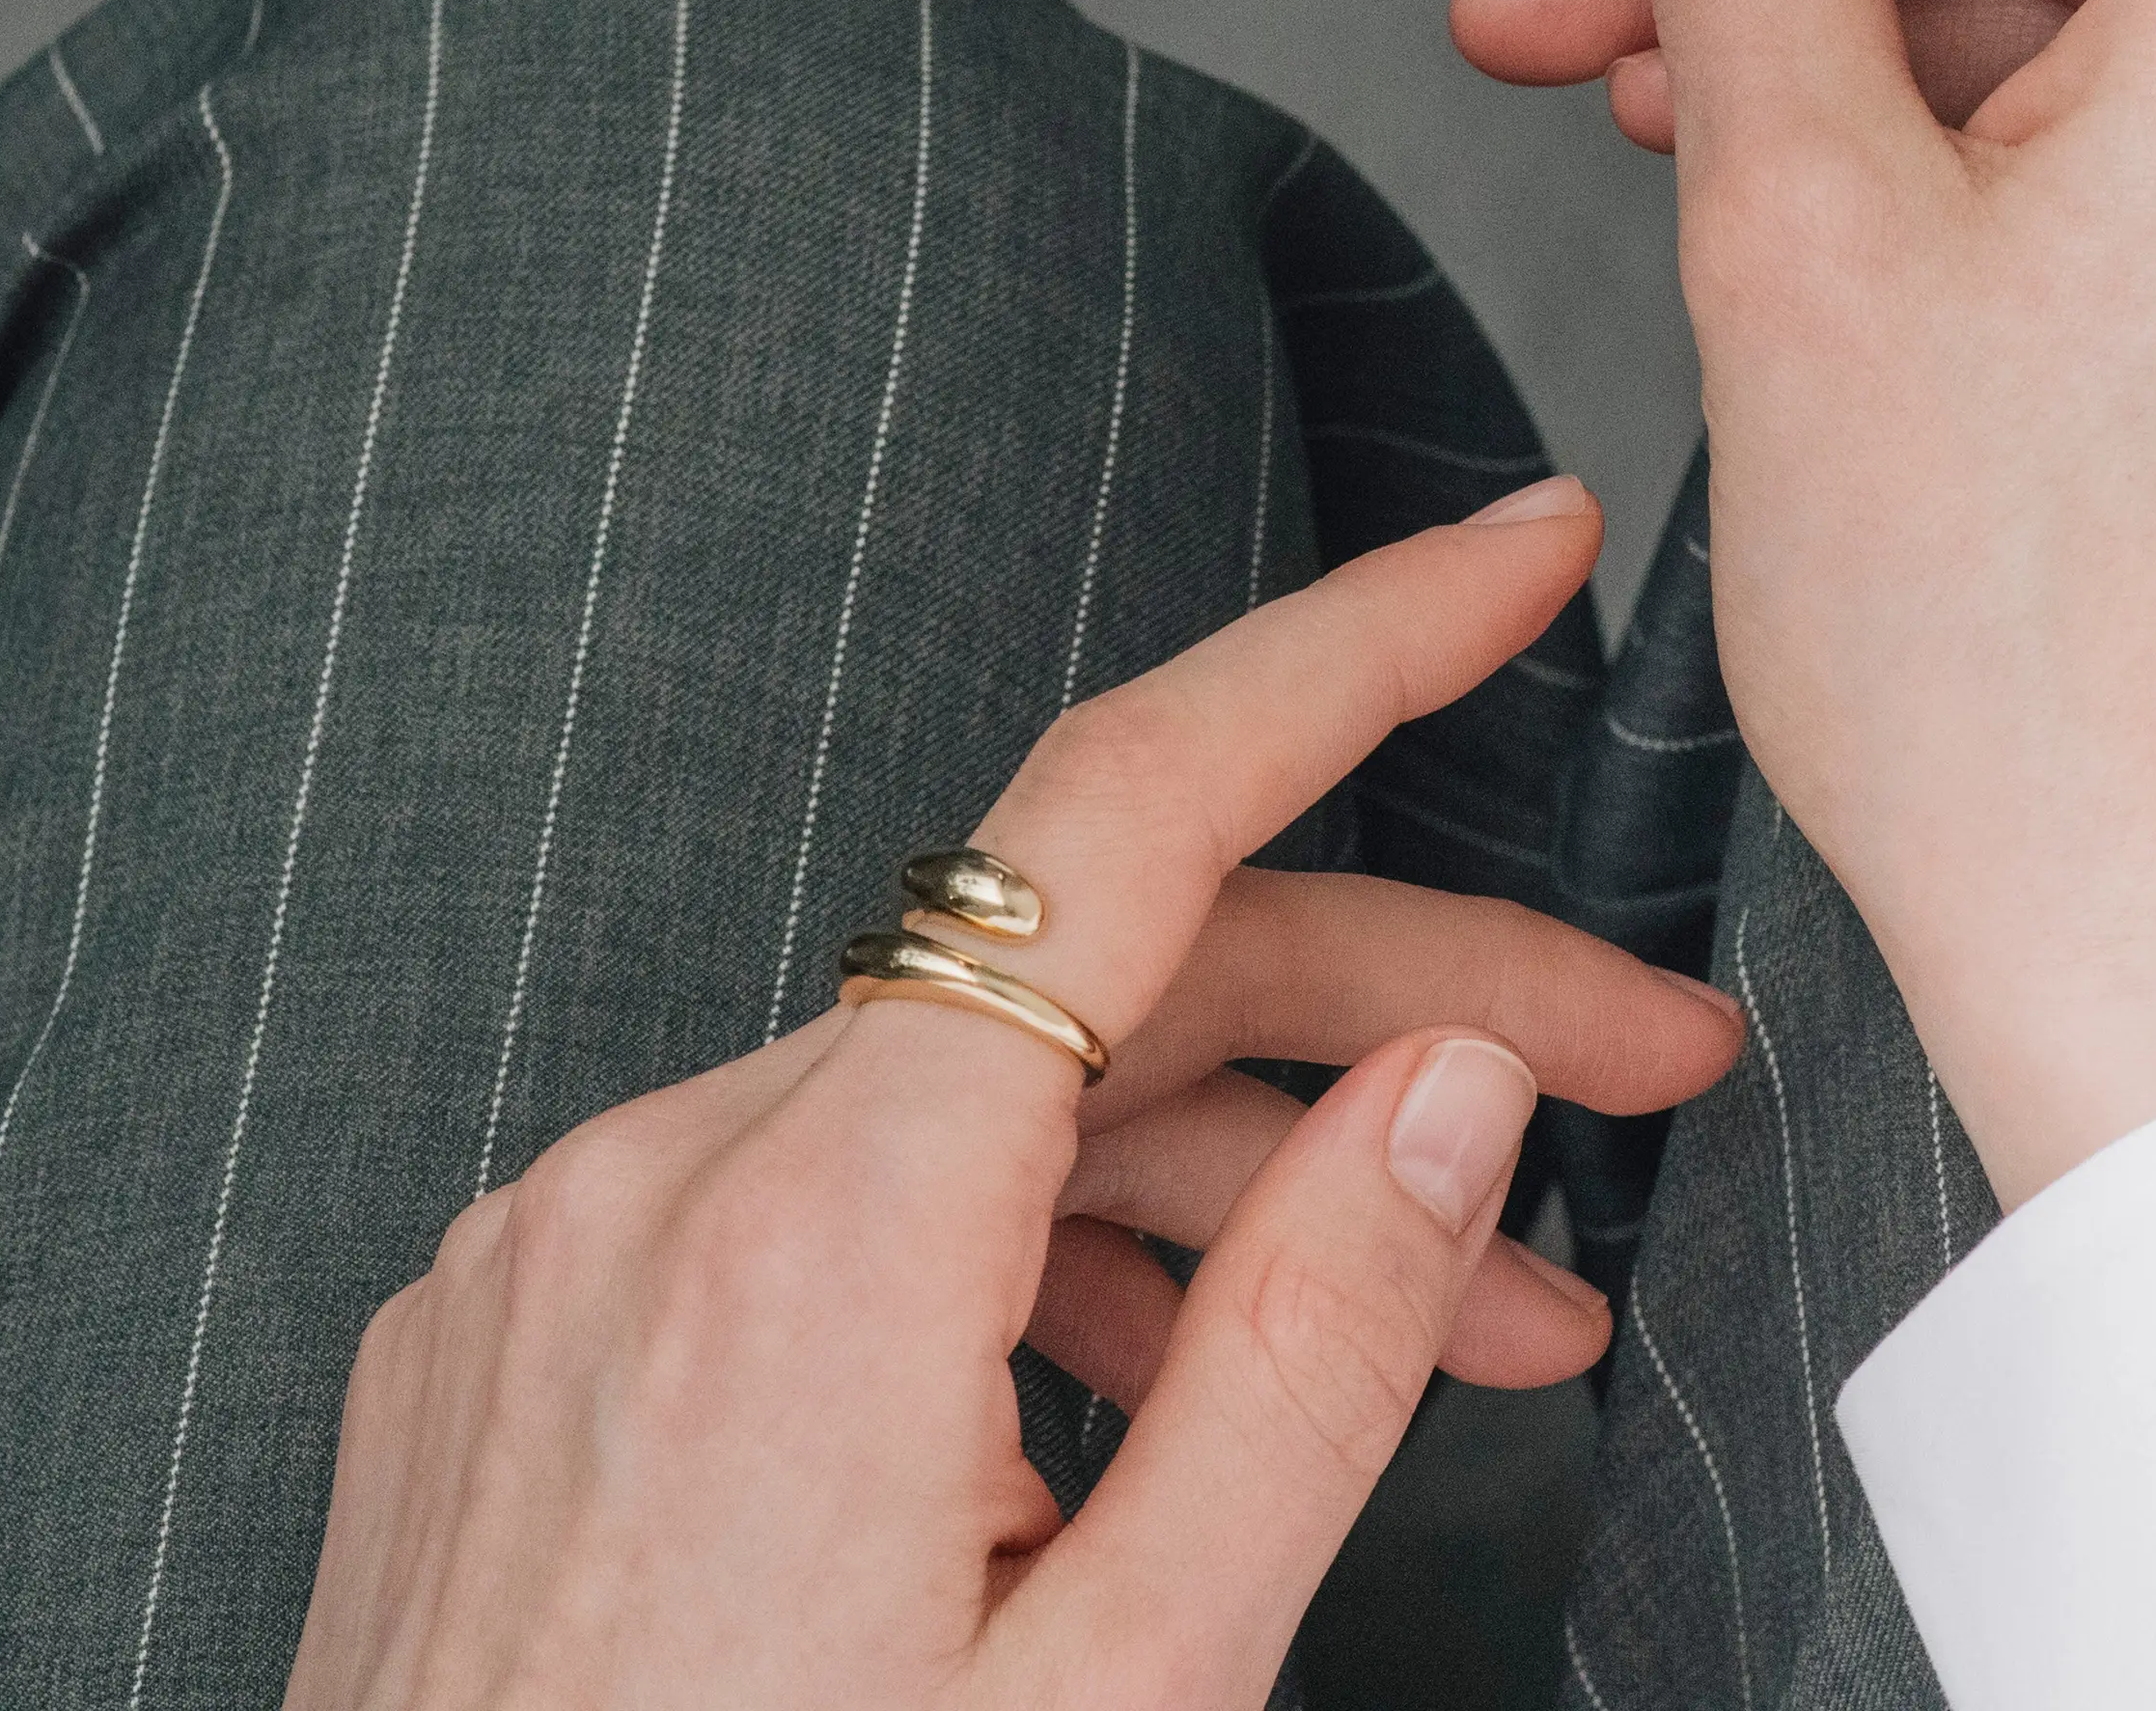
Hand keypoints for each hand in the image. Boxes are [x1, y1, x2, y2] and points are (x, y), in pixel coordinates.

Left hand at [282, 481, 1744, 1710]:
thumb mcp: (1128, 1700)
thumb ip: (1304, 1366)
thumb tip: (1447, 1094)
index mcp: (812, 1243)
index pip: (1129, 807)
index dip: (1358, 649)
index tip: (1515, 559)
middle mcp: (652, 1186)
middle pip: (1088, 971)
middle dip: (1396, 1001)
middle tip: (1645, 1083)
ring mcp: (557, 1257)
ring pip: (957, 1102)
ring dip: (1231, 1170)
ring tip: (1482, 1322)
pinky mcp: (509, 1341)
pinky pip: (809, 1210)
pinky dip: (1019, 1259)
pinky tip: (1177, 1391)